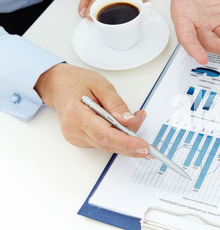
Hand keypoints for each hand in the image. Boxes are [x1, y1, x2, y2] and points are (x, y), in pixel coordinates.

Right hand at [34, 63, 151, 157]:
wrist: (58, 85)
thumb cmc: (77, 82)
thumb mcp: (101, 85)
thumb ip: (116, 104)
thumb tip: (129, 120)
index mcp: (76, 114)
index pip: (104, 134)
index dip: (126, 142)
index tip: (143, 146)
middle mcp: (73, 129)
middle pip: (107, 144)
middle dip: (131, 145)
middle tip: (150, 147)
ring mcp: (75, 137)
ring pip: (107, 145)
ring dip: (126, 139)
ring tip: (138, 120)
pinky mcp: (80, 140)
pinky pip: (103, 142)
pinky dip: (117, 137)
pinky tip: (125, 126)